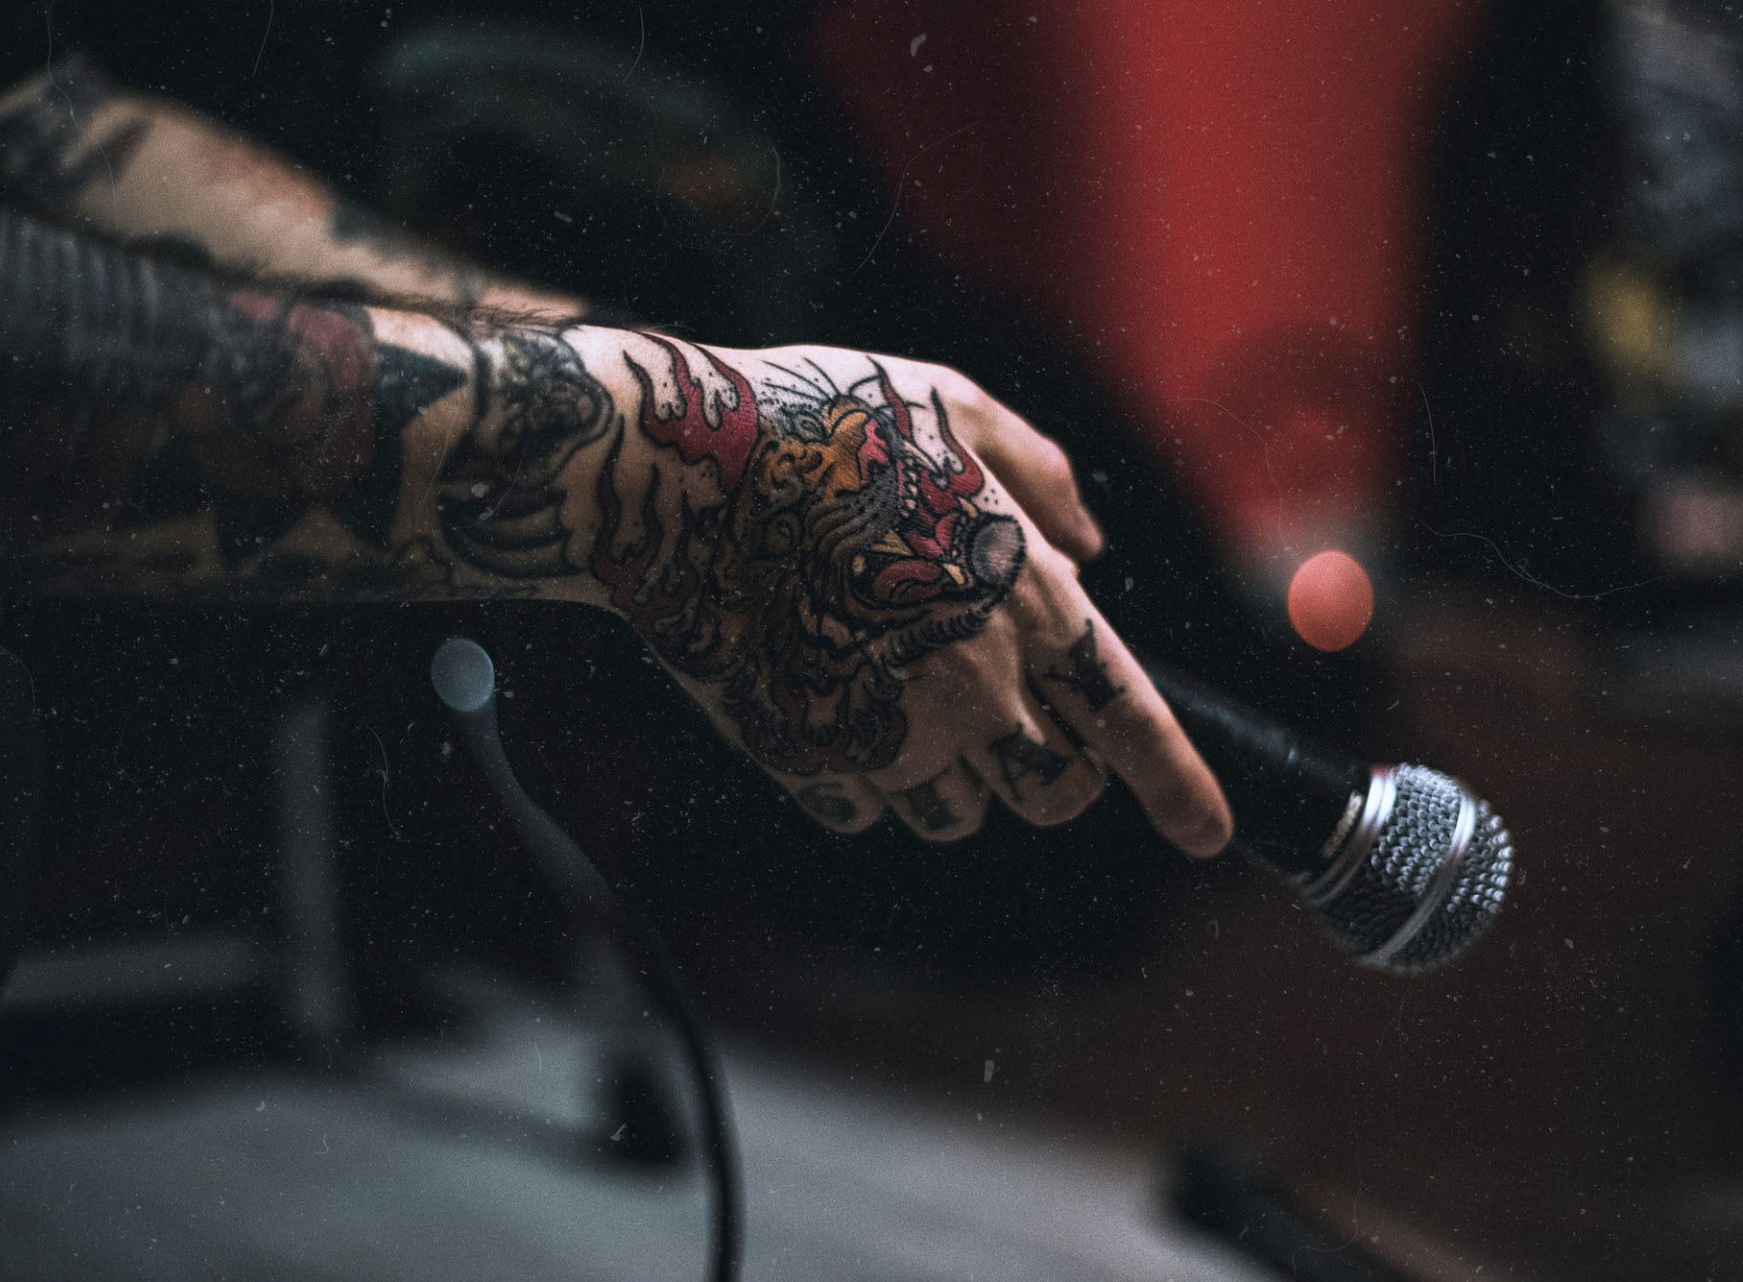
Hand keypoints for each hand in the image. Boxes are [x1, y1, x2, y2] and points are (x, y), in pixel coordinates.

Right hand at [573, 331, 1232, 855]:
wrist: (672, 468)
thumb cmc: (818, 421)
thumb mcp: (952, 405)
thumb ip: (1041, 478)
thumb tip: (1092, 547)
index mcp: (1029, 602)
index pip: (1134, 725)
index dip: (1182, 788)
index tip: (1204, 833)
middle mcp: (974, 686)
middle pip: (1056, 793)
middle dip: (1052, 769)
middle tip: (1010, 715)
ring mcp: (887, 734)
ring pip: (959, 813)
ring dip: (951, 774)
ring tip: (892, 681)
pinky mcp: (806, 758)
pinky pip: (864, 809)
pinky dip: (859, 772)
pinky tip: (824, 689)